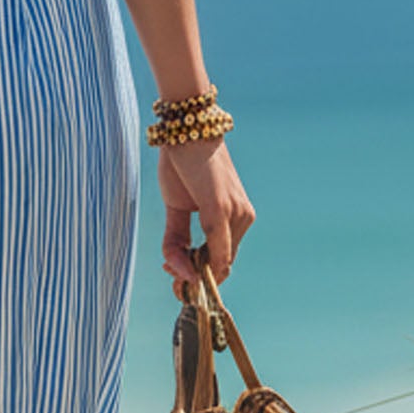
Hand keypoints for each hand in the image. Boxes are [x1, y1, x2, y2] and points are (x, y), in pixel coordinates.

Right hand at [157, 139, 254, 292]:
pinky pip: (216, 248)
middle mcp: (242, 217)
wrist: (188, 129)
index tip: (178, 281)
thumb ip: (177, 239)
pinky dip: (201, 264)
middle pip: (223, 266)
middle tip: (172, 282)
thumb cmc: (183, 165)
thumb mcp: (176, 207)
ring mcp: (236, 214)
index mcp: (235, 217)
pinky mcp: (221, 209)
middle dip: (196, 280)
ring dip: (194, 274)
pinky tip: (183, 269)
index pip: (224, 260)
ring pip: (220, 263)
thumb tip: (174, 269)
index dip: (201, 277)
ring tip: (171, 268)